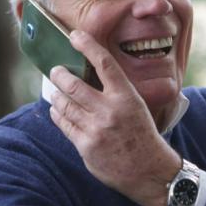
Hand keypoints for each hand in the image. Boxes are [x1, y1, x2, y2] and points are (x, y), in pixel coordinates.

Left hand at [48, 30, 180, 205]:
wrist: (149, 171)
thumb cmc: (142, 135)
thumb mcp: (136, 107)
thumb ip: (115, 92)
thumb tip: (89, 76)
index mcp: (127, 97)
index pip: (104, 63)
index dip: (87, 45)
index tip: (75, 35)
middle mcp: (110, 111)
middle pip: (74, 84)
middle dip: (60, 74)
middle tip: (56, 70)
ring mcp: (96, 129)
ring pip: (65, 104)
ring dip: (56, 94)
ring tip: (55, 90)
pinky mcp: (86, 146)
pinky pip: (64, 124)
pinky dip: (58, 114)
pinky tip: (57, 110)